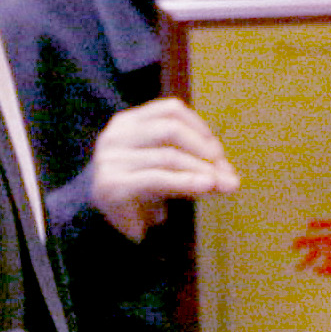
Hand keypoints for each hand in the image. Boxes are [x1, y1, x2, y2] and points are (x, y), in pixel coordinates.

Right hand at [87, 97, 240, 239]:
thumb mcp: (166, 169)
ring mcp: (112, 159)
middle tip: (226, 172)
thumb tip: (231, 179)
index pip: (170, 110)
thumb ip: (194, 166)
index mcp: (128, 122)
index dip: (199, 127)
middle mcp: (116, 136)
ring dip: (202, 170)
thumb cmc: (138, 190)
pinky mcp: (113, 184)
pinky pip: (158, 178)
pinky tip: (205, 188)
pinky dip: (186, 181)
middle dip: (204, 150)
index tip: (218, 151)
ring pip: (168, 156)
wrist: (99, 221)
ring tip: (223, 184)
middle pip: (170, 130)